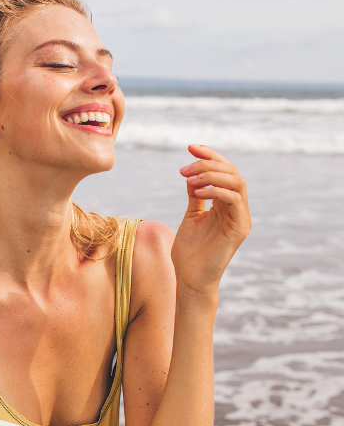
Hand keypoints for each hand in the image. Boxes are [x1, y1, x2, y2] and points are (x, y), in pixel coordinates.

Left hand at [171, 144, 251, 294]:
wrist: (190, 278)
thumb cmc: (189, 251)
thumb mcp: (191, 216)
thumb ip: (195, 196)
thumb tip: (191, 174)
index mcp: (226, 204)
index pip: (225, 171)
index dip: (210, 156)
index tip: (190, 147)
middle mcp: (237, 208)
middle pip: (232, 172)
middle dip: (207, 164)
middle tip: (184, 168)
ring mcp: (241, 218)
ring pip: (237, 182)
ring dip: (211, 175)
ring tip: (188, 178)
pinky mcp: (240, 228)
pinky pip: (233, 200)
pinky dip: (216, 191)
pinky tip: (196, 192)